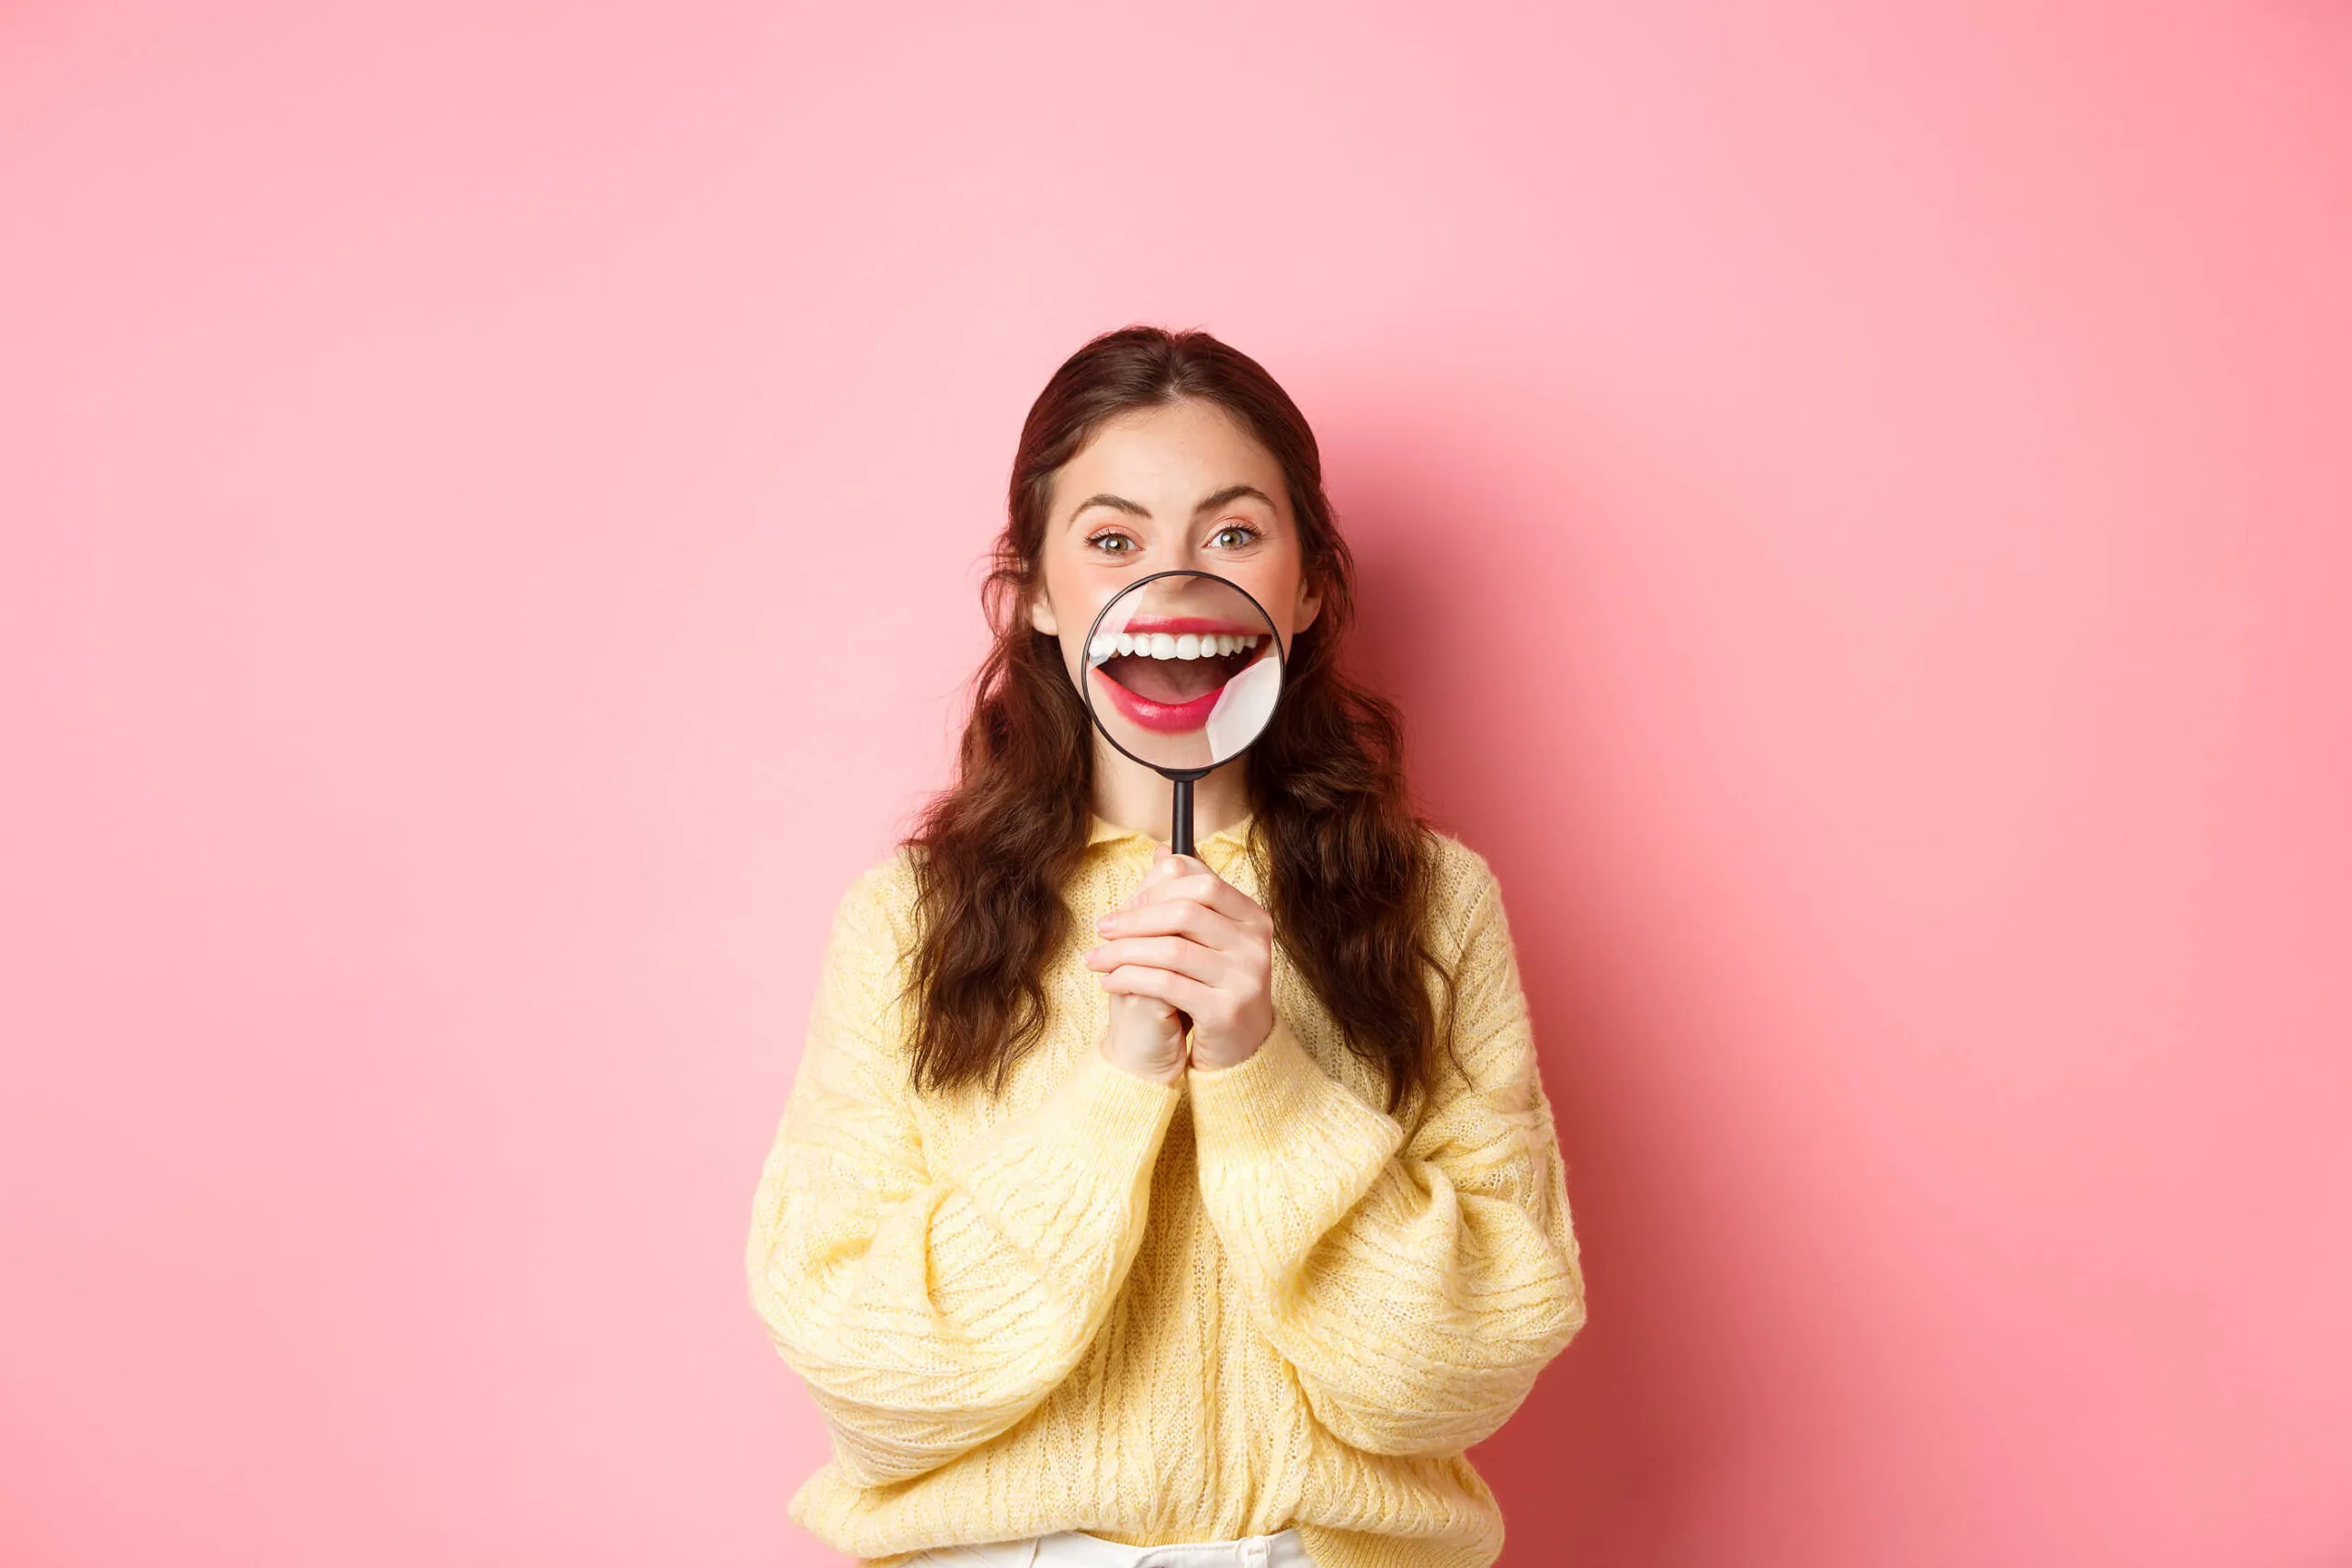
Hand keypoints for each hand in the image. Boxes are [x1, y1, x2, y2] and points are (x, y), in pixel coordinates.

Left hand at [1084, 847, 1274, 1070]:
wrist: (1239, 1049)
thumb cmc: (1216, 987)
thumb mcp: (1208, 939)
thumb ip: (1189, 896)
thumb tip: (1162, 853)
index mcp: (1252, 917)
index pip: (1201, 882)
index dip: (1156, 888)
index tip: (1124, 904)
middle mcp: (1255, 943)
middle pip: (1185, 911)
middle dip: (1135, 918)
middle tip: (1102, 928)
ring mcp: (1244, 978)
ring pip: (1171, 949)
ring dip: (1123, 952)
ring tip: (1096, 959)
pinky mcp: (1225, 1011)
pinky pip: (1166, 984)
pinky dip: (1130, 979)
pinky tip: (1110, 983)